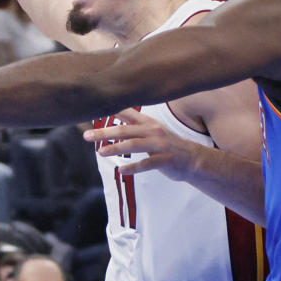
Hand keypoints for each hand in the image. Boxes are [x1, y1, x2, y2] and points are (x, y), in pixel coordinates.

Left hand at [83, 109, 197, 181]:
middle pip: (126, 130)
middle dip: (105, 133)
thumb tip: (113, 111)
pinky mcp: (166, 159)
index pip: (126, 113)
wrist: (193, 159)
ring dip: (115, 148)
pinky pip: (147, 163)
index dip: (109, 111)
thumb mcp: (151, 130)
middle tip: (87, 136)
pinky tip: (120, 170)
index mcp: (148, 122)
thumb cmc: (167, 144)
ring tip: (100, 152)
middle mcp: (154, 131)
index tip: (91, 110)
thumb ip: (134, 123)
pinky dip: (133, 167)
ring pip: (134, 145)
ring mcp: (160, 145)